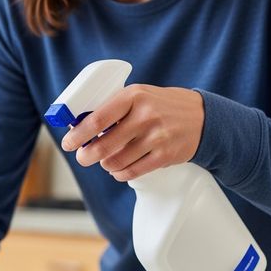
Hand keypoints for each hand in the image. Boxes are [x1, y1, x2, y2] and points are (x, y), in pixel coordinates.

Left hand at [60, 85, 204, 180]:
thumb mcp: (137, 96)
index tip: (68, 143)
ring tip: (107, 160)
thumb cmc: (160, 106)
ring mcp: (157, 137)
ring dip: (105, 165)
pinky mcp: (165, 155)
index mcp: (133, 96)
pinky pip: (131, 172)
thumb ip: (112, 109)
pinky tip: (119, 168)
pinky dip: (120, 173)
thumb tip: (78, 128)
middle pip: (103, 146)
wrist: (202, 117)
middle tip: (83, 157)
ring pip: (115, 162)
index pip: (97, 119)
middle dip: (86, 156)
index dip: (78, 135)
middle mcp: (145, 116)